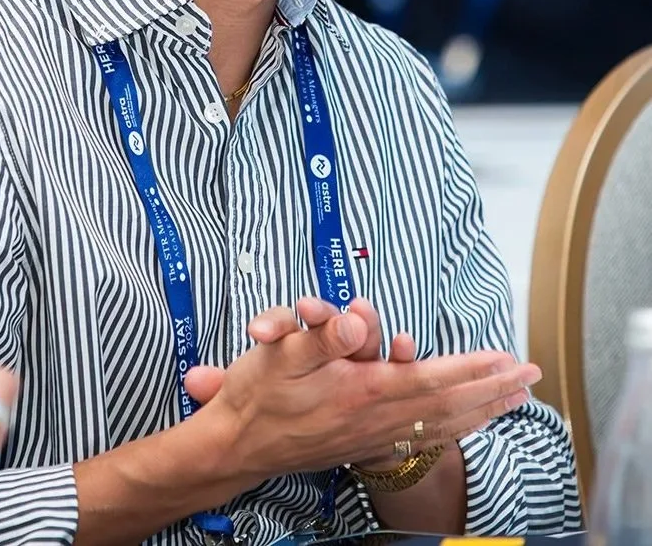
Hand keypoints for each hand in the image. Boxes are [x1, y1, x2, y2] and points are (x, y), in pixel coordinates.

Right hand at [187, 302, 539, 481]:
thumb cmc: (257, 395)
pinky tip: (467, 424)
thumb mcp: (282, 354)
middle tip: (529, 376)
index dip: (472, 369)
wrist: (236, 445)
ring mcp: (371, 436)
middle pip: (448, 405)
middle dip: (492, 389)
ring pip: (441, 425)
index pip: (431, 378)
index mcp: (361, 391)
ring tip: (513, 398)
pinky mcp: (364, 445)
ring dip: (482, 410)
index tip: (507, 359)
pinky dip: (455, 429)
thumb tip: (356, 319)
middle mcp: (375, 418)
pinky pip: (423, 439)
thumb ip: (323, 336)